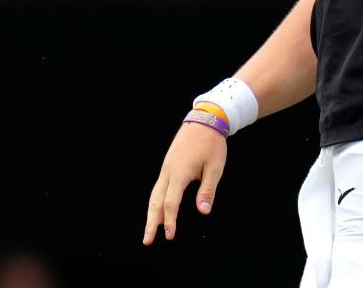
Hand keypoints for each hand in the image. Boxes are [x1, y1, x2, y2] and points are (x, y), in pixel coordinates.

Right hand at [143, 122, 227, 244]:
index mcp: (180, 173)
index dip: (170, 221)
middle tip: (147, 241)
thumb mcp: (215, 167)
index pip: (170, 202)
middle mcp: (168, 171)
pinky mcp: (168, 165)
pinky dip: (156, 201)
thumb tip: (203, 212)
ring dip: (151, 213)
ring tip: (150, 230)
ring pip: (154, 194)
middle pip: (155, 201)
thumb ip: (207, 190)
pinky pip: (158, 186)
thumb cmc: (211, 144)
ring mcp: (166, 167)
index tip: (170, 236)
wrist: (204, 120)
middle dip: (151, 222)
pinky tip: (158, 210)